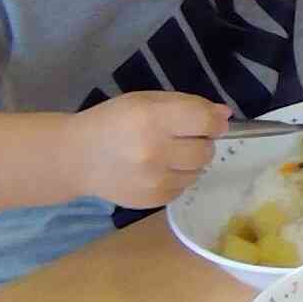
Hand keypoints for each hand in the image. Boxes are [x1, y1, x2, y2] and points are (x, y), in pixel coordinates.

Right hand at [67, 90, 226, 207]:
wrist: (77, 157)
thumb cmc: (113, 121)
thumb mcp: (146, 101)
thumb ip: (187, 105)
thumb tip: (224, 116)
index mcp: (152, 120)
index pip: (205, 122)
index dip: (214, 122)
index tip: (211, 123)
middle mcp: (154, 152)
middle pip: (206, 150)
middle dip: (201, 142)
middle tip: (181, 138)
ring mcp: (154, 180)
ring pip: (198, 171)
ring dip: (190, 162)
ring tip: (165, 154)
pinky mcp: (152, 200)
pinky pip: (183, 188)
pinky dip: (177, 178)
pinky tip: (155, 170)